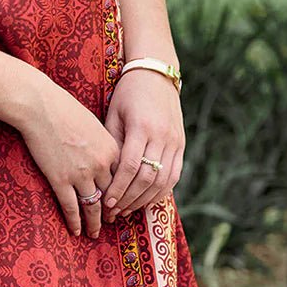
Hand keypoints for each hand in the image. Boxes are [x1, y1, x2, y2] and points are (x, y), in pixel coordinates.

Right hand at [15, 77, 121, 237]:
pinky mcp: (61, 179)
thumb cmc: (64, 108)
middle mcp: (101, 165)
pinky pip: (71, 207)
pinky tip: (75, 230)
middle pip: (111, 196)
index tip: (120, 203)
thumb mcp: (93, 124)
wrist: (40, 106)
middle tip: (112, 223)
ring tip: (94, 233)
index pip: (122, 179)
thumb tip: (104, 156)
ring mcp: (81, 174)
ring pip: (93, 207)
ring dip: (94, 223)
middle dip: (112, 212)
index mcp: (112, 149)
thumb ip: (102, 143)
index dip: (122, 194)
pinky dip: (74, 221)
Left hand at [102, 69, 184, 221]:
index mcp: (142, 126)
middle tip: (113, 212)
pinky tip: (145, 200)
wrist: (157, 74)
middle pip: (147, 177)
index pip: (130, 165)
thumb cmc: (128, 93)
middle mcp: (162, 136)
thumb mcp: (115, 113)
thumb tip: (105, 175)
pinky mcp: (181, 145)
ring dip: (144, 199)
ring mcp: (175, 141)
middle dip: (129, 199)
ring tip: (126, 210)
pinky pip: (174, 175)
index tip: (105, 201)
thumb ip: (112, 142)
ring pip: (163, 180)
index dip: (118, 187)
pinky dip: (160, 192)